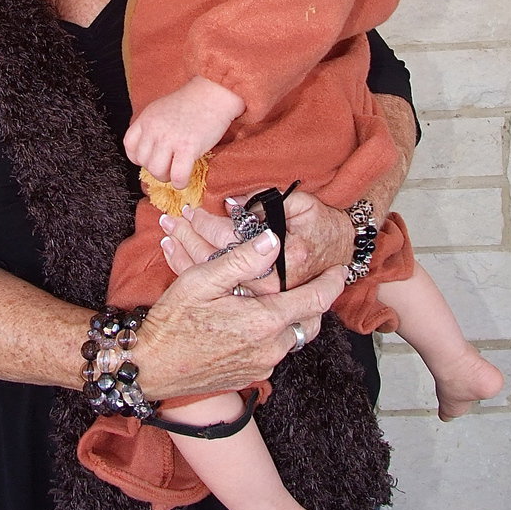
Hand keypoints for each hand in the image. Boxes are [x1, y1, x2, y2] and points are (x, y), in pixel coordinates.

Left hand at [124, 76, 243, 188]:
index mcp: (146, 118)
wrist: (213, 93)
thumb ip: (152, 126)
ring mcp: (170, 139)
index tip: (152, 158)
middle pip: (143, 162)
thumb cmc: (193, 102)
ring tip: (176, 171)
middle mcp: (154, 129)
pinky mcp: (188, 148)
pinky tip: (185, 178)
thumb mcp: (162, 109)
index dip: (139, 157)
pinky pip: (177, 176)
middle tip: (169, 165)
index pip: (129, 146)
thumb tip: (152, 149)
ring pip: (157, 171)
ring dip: (167, 177)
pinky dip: (180, 182)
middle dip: (156, 168)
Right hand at [137, 219, 345, 400]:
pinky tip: (252, 321)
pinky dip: (273, 334)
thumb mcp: (202, 280)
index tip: (340, 269)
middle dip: (314, 301)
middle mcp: (270, 348)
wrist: (152, 368)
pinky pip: (274, 352)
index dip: (332, 283)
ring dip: (292, 318)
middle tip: (312, 283)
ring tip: (280, 299)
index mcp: (263, 321)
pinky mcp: (251, 376)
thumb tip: (273, 240)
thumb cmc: (173, 321)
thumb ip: (241, 260)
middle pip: (310, 322)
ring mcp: (262, 366)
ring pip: (292, 337)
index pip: (315, 300)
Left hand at [166, 192, 353, 287]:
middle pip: (220, 261)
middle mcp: (274, 284)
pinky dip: (194, 269)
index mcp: (287, 257)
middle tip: (170, 220)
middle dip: (191, 237)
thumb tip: (230, 204)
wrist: (341, 253)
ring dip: (187, 252)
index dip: (209, 224)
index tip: (191, 212)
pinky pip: (220, 289)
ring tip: (169, 232)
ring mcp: (266, 299)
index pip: (235, 241)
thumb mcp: (301, 206)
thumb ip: (267, 204)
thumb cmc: (320, 227)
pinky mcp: (258, 305)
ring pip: (217, 277)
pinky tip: (177, 253)